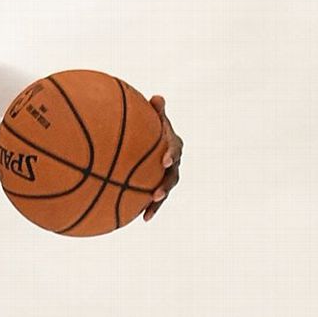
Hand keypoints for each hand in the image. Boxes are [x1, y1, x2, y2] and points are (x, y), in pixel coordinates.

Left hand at [143, 95, 182, 221]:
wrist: (149, 140)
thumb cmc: (150, 125)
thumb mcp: (154, 117)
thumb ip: (156, 110)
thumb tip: (157, 97)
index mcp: (174, 144)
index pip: (175, 149)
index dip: (171, 154)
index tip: (164, 160)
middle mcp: (174, 162)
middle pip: (173, 175)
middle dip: (165, 185)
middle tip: (157, 193)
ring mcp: (168, 175)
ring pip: (166, 189)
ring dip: (159, 201)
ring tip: (149, 209)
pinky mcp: (159, 185)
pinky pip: (156, 198)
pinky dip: (151, 208)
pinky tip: (142, 219)